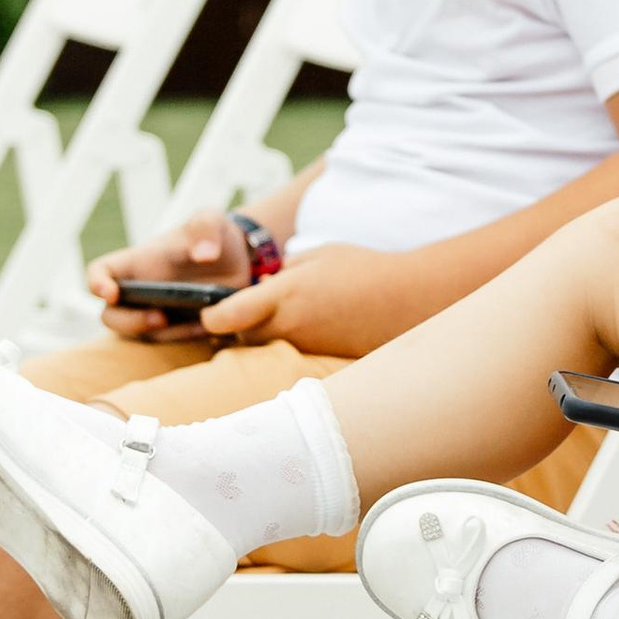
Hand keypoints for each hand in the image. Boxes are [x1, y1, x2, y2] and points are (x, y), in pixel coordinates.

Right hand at [88, 212, 245, 336]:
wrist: (239, 259)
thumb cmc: (213, 234)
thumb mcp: (211, 220)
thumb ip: (206, 228)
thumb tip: (204, 256)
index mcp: (138, 263)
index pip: (100, 272)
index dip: (96, 284)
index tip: (112, 293)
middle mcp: (141, 292)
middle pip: (111, 316)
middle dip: (130, 323)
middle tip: (161, 318)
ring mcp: (157, 313)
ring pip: (145, 335)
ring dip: (168, 334)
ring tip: (200, 321)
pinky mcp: (179, 330)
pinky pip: (175, 343)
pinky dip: (189, 338)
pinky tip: (210, 324)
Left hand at [193, 246, 409, 360]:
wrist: (408, 299)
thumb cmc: (363, 269)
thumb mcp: (317, 255)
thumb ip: (284, 271)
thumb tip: (266, 286)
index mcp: (282, 295)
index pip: (225, 317)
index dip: (211, 316)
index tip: (211, 311)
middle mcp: (288, 326)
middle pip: (240, 340)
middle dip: (237, 329)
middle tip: (245, 315)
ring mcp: (305, 348)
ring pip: (266, 352)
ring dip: (265, 338)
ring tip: (284, 320)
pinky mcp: (321, 362)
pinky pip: (293, 358)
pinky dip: (293, 347)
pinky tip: (310, 331)